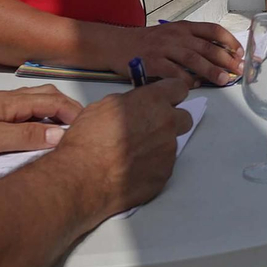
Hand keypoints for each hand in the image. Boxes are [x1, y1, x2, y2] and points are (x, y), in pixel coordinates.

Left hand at [0, 86, 82, 162]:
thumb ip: (24, 137)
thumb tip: (60, 136)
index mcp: (10, 102)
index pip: (55, 102)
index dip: (75, 115)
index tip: (89, 132)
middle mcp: (7, 100)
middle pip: (48, 97)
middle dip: (69, 111)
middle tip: (82, 132)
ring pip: (36, 104)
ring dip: (54, 115)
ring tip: (64, 136)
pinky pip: (23, 113)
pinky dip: (39, 121)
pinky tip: (35, 137)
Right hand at [49, 76, 194, 215]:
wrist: (82, 178)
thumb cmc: (87, 140)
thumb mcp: (104, 107)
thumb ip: (129, 103)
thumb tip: (136, 107)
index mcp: (152, 101)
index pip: (178, 88)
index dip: (170, 95)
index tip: (164, 100)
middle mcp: (166, 124)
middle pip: (184, 118)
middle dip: (171, 122)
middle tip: (150, 129)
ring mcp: (168, 151)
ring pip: (171, 144)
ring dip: (157, 146)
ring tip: (130, 155)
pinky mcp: (164, 174)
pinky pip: (163, 166)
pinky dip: (151, 167)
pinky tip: (130, 170)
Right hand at [109, 20, 243, 84]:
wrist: (117, 44)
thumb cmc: (149, 42)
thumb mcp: (172, 34)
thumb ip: (193, 42)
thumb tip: (220, 56)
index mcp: (184, 27)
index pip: (213, 30)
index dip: (230, 41)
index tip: (241, 53)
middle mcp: (176, 35)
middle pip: (207, 46)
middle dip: (226, 59)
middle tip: (238, 71)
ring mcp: (164, 48)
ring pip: (193, 59)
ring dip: (211, 70)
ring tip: (223, 80)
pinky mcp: (152, 62)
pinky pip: (173, 72)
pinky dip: (186, 80)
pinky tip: (194, 86)